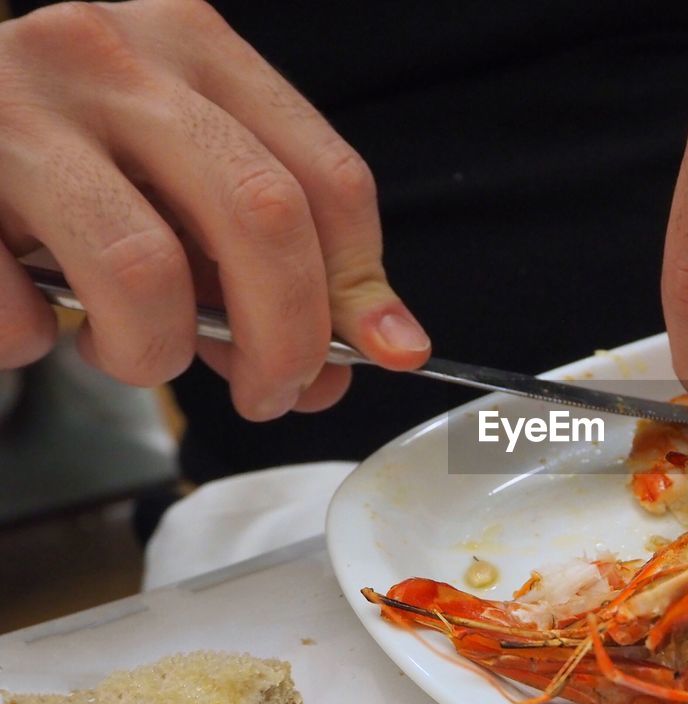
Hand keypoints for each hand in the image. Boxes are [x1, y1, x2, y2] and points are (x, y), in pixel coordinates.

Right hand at [0, 0, 430, 419]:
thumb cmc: (61, 170)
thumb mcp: (175, 190)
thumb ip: (260, 261)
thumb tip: (350, 362)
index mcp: (193, 47)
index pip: (328, 176)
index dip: (360, 285)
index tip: (375, 353)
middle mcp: (111, 56)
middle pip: (262, 216)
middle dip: (286, 337)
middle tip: (271, 395)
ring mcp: (16, 103)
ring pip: (144, 270)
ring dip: (153, 353)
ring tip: (132, 354)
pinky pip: (20, 309)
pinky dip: (35, 345)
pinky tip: (30, 324)